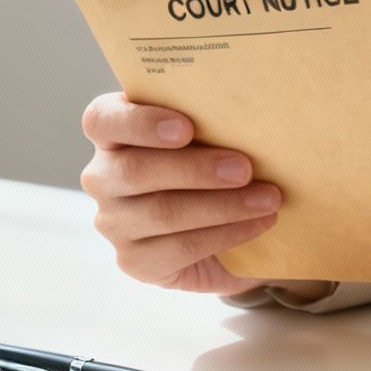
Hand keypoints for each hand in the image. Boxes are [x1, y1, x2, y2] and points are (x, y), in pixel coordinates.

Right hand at [79, 92, 282, 295]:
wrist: (226, 231)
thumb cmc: (216, 164)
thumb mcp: (212, 135)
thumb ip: (213, 119)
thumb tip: (252, 110)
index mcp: (113, 133)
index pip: (102, 120)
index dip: (140, 123)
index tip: (186, 128)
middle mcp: (103, 177)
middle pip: (134, 171)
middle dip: (195, 169)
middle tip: (245, 168)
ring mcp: (114, 222)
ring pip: (161, 213)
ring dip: (222, 205)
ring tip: (268, 199)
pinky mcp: (135, 260)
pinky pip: (178, 248)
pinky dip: (225, 234)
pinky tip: (257, 224)